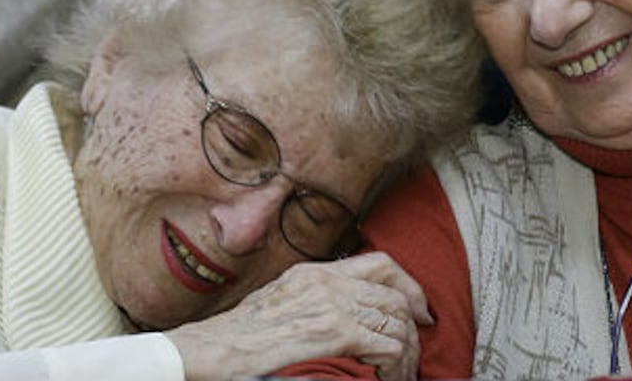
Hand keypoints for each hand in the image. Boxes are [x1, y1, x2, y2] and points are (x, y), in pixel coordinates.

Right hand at [167, 252, 431, 380]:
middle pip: (394, 293)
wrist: (214, 350)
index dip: (408, 284)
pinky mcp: (336, 332)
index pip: (379, 262)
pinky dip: (395, 364)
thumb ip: (312, 299)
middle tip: (415, 347)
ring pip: (396, 321)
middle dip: (412, 322)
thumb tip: (343, 312)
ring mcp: (333, 305)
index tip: (418, 308)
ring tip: (399, 371)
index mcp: (314, 273)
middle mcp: (328, 282)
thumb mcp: (278, 302)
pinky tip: (386, 377)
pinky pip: (387, 345)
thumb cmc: (237, 337)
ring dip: (404, 350)